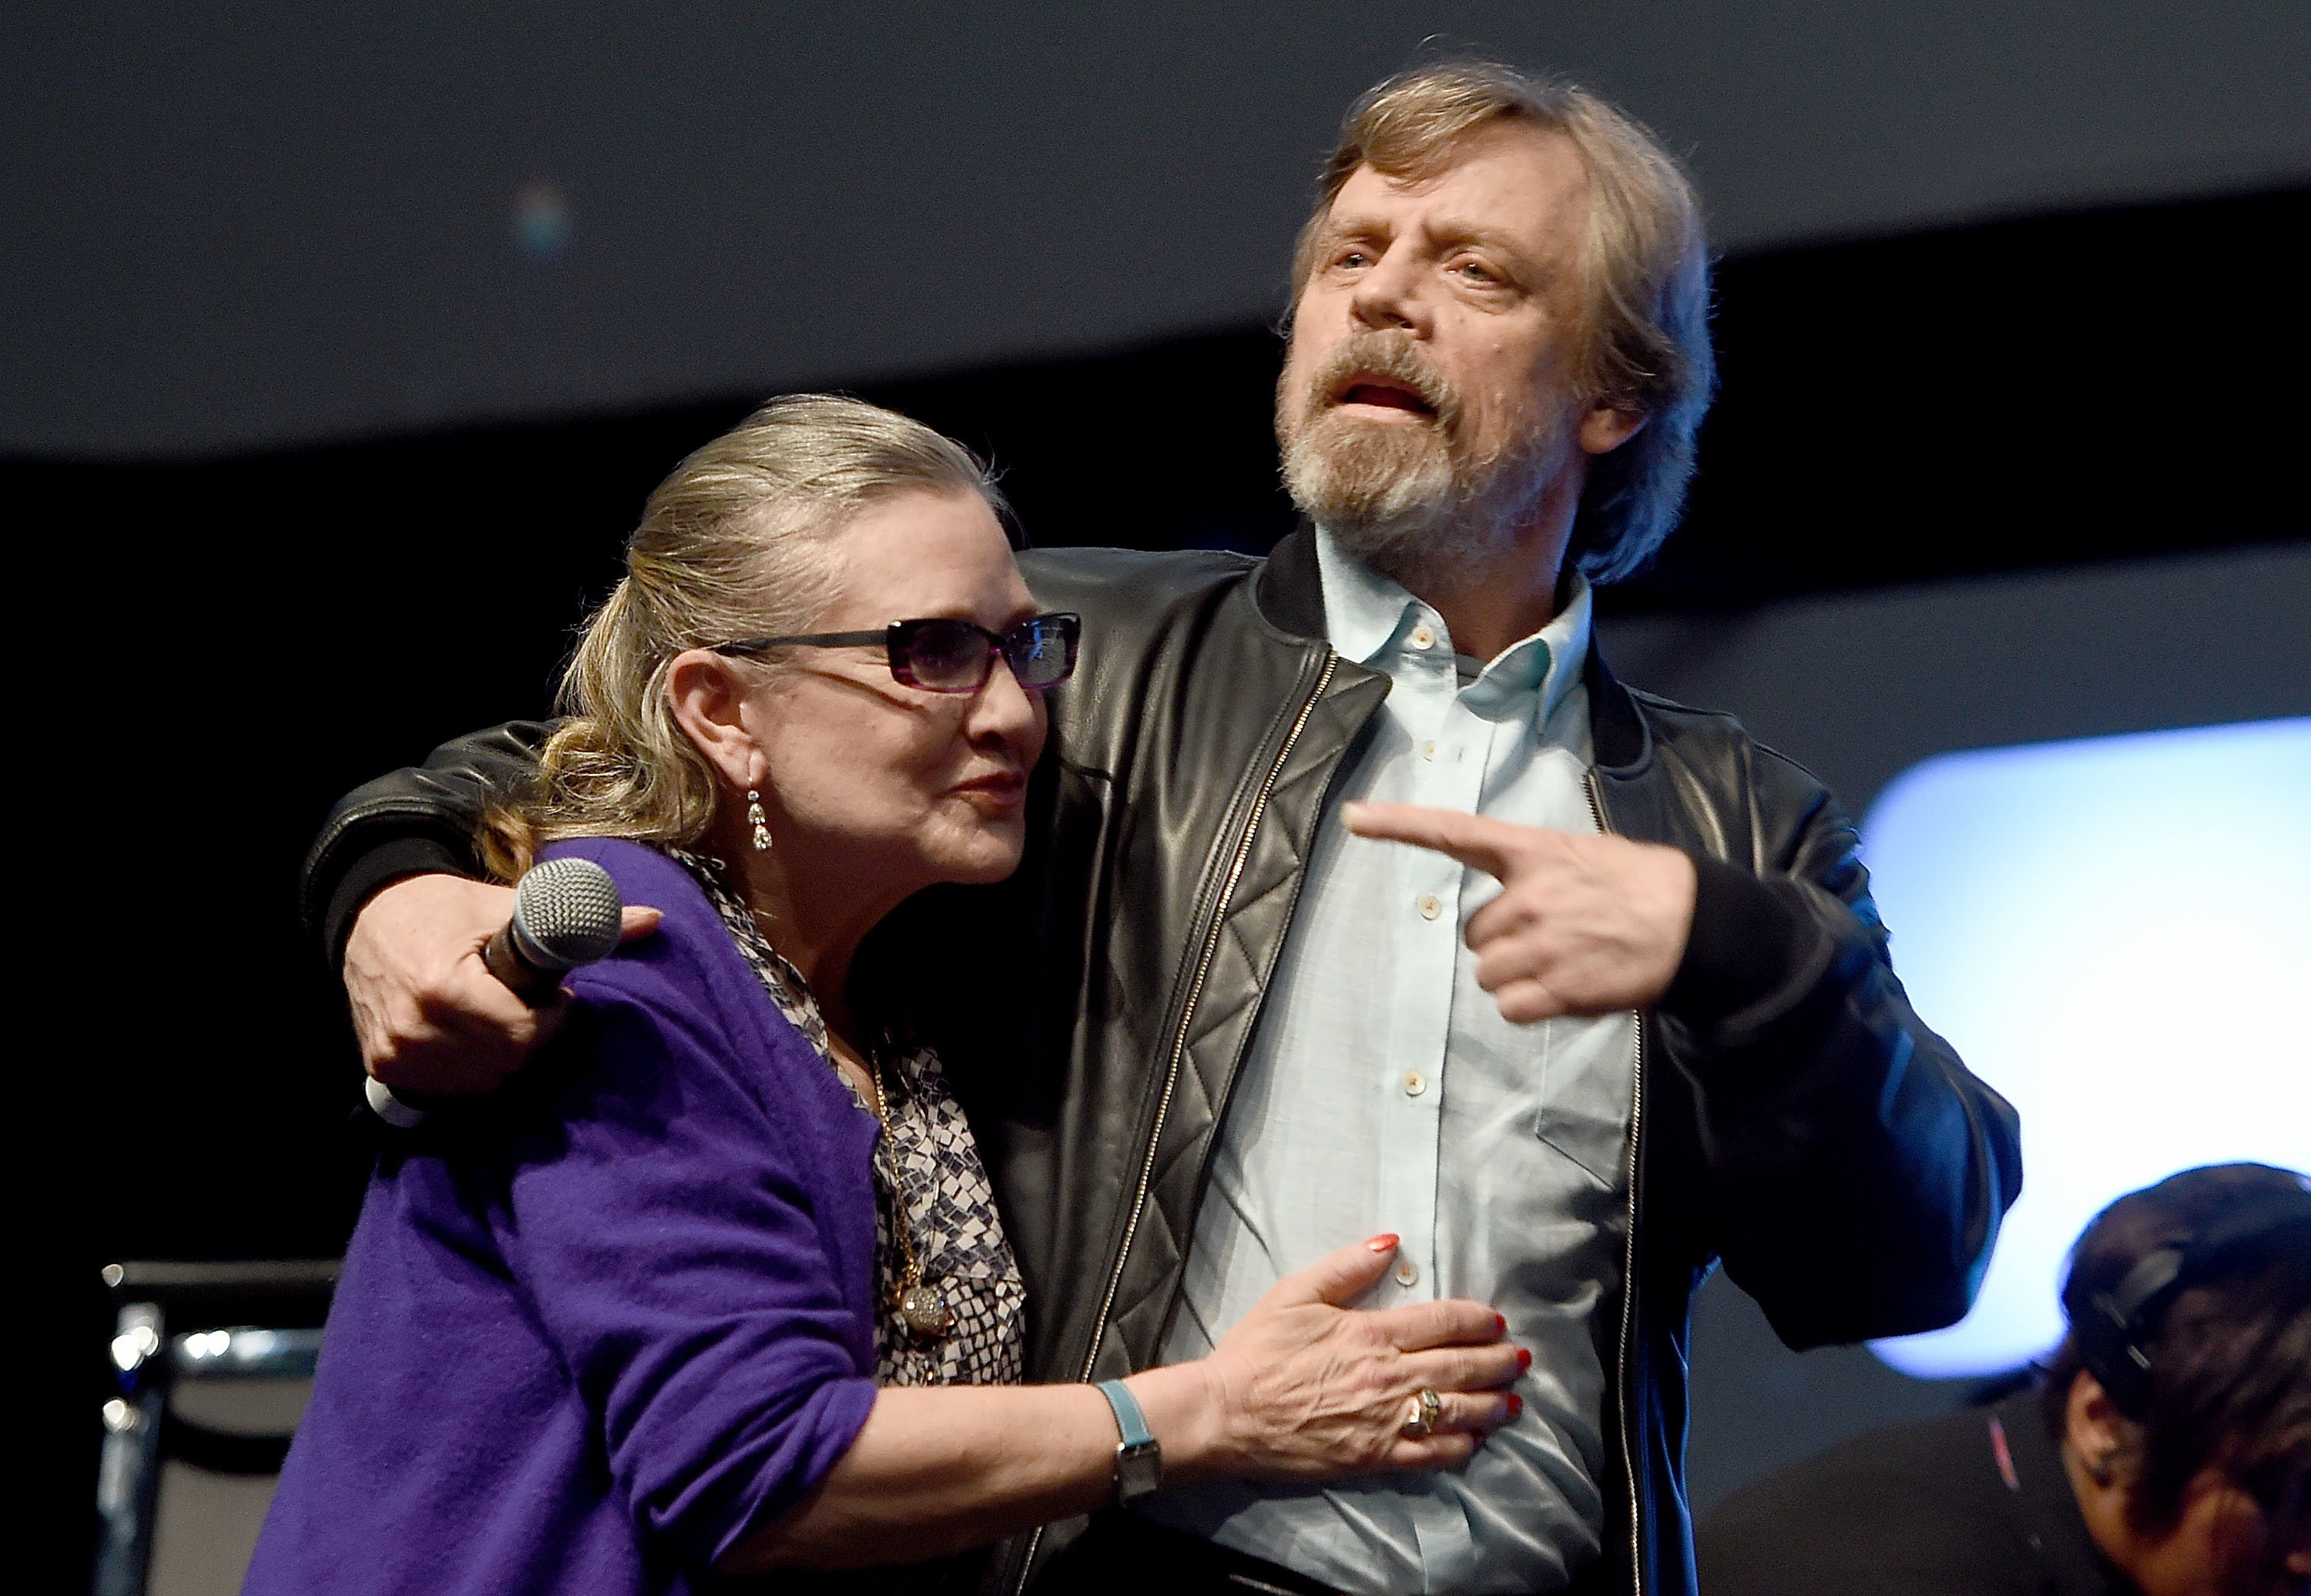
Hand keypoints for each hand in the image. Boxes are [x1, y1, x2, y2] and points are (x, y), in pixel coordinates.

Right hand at [345, 873, 660, 1094]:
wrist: (367, 914)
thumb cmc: (444, 907)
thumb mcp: (507, 906)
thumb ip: (581, 921)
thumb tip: (654, 920)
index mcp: (442, 987)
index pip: (522, 1035)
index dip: (550, 1018)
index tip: (554, 996)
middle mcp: (413, 1029)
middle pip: (506, 1063)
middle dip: (532, 1038)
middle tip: (530, 1006)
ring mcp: (394, 1055)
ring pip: (483, 1082)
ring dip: (505, 1058)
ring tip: (502, 1017)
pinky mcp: (383, 1068)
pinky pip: (450, 1088)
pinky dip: (474, 1069)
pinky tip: (476, 1037)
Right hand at [1181, 1236, 1522, 1479]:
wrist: (1226, 1413)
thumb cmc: (1255, 1352)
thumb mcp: (1294, 1294)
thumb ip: (1345, 1267)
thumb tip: (1391, 1243)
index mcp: (1370, 1332)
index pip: (1443, 1321)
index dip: (1477, 1320)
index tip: (1497, 1321)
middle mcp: (1387, 1375)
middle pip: (1460, 1365)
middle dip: (1499, 1362)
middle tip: (1522, 1359)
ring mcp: (1384, 1420)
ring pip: (1456, 1411)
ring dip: (1492, 1405)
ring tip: (1514, 1401)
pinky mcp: (1374, 1457)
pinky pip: (1430, 1454)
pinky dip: (1459, 1448)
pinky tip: (1475, 1442)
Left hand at [1343, 801, 1695, 1023]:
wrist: (1696, 923)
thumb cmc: (1640, 885)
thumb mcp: (1582, 856)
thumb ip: (1534, 872)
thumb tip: (1507, 904)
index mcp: (1533, 851)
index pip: (1454, 832)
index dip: (1398, 825)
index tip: (1352, 816)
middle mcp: (1528, 895)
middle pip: (1474, 934)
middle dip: (1504, 942)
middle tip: (1552, 936)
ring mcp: (1541, 943)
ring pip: (1487, 974)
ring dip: (1515, 976)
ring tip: (1564, 961)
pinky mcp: (1558, 988)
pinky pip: (1509, 1007)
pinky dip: (1528, 1006)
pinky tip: (1564, 988)